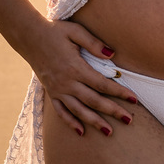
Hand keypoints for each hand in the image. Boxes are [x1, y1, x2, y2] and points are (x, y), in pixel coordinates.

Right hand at [22, 19, 137, 136]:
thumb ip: (94, 43)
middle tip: (129, 120)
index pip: (102, 84)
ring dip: (94, 122)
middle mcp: (67, 82)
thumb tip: (112, 54)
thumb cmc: (55, 31)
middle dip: (112, 111)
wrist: (29, 37)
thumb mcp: (75, 31)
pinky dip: (71, 122)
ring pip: (78, 110)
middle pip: (94, 101)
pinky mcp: (51, 92)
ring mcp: (58, 90)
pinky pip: (61, 111)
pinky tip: (81, 132)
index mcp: (75, 67)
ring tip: (109, 132)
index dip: (119, 92)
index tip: (134, 99)